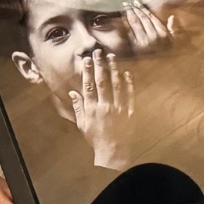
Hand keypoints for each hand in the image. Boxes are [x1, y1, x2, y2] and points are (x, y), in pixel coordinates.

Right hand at [68, 48, 138, 169]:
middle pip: (101, 82)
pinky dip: (129, 83)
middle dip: (99, 65)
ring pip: (116, 85)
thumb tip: (73, 93)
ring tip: (112, 57)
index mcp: (91, 109)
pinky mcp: (130, 112)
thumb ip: (79, 108)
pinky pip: (130, 95)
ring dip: (114, 70)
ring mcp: (118, 109)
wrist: (113, 151)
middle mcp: (105, 107)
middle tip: (99, 52)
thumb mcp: (82, 125)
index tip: (87, 60)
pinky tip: (127, 73)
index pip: (88, 86)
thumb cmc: (95, 138)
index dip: (87, 72)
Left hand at [121, 0, 176, 53]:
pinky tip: (121, 18)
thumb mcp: (174, 42)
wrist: (159, 72)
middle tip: (128, 3)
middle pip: (142, 18)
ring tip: (125, 7)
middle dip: (134, 9)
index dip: (143, 8)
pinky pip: (128, 32)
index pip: (151, 17)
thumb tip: (172, 17)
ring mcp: (143, 43)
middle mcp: (154, 37)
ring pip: (135, 23)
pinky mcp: (134, 48)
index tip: (137, 3)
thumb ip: (174, 29)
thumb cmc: (167, 55)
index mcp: (163, 34)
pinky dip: (124, 23)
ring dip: (129, 13)